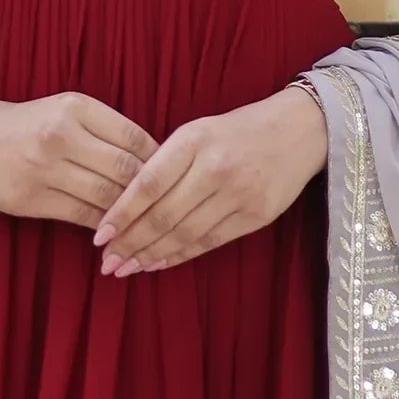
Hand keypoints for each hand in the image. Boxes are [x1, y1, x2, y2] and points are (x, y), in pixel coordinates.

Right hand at [0, 90, 157, 226]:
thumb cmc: (29, 124)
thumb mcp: (67, 110)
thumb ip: (106, 130)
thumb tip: (154, 161)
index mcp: (76, 107)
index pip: (134, 138)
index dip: (158, 161)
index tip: (170, 175)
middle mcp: (61, 135)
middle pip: (124, 170)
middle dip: (149, 192)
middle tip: (166, 205)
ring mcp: (43, 168)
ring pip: (106, 197)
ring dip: (130, 214)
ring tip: (145, 221)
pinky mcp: (30, 198)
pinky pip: (82, 216)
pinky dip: (104, 226)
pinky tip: (116, 230)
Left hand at [94, 87, 327, 276]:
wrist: (298, 130)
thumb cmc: (236, 132)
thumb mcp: (197, 132)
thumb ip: (165, 164)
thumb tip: (125, 207)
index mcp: (194, 141)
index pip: (148, 184)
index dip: (121, 214)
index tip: (99, 237)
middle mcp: (215, 167)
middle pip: (164, 215)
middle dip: (132, 243)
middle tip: (108, 263)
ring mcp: (239, 193)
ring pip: (186, 234)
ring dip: (152, 254)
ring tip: (128, 267)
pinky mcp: (256, 215)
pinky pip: (210, 242)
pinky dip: (181, 255)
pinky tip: (159, 263)